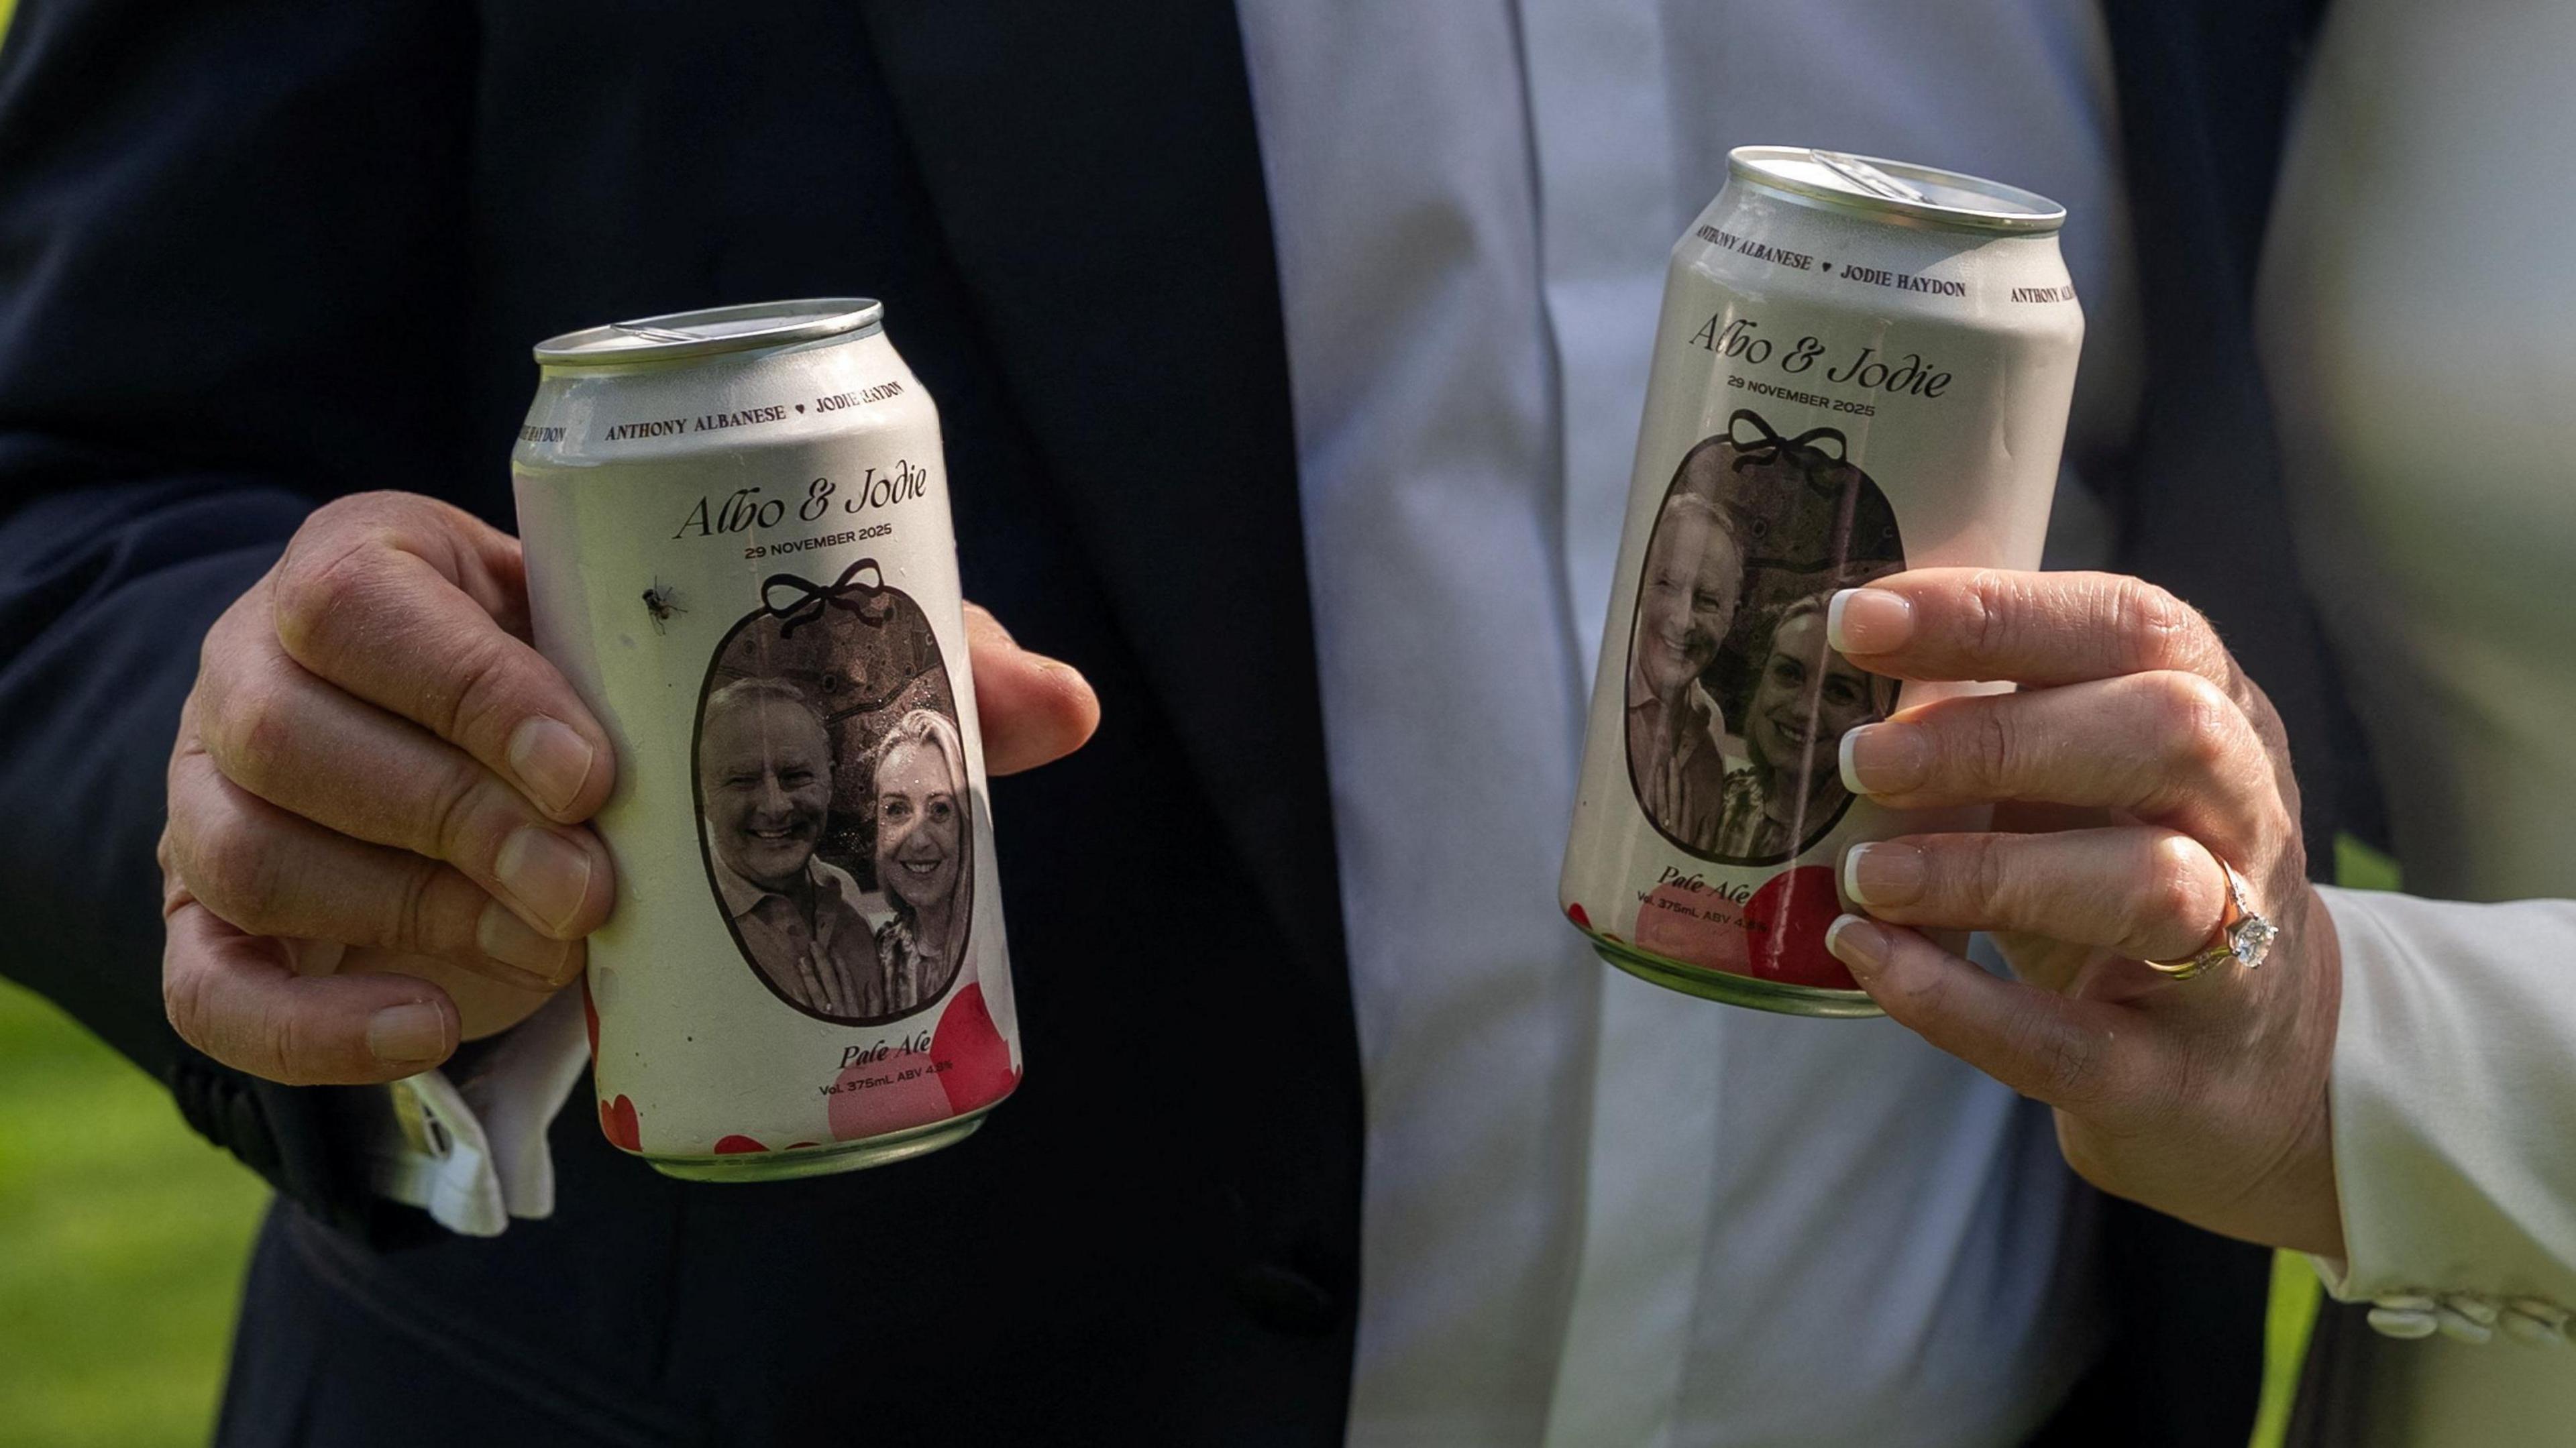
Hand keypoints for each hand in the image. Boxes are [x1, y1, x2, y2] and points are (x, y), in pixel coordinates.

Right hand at [162, 492, 1098, 1086]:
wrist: (446, 748)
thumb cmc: (596, 680)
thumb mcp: (692, 645)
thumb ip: (868, 661)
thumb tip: (1064, 704)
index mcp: (376, 570)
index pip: (367, 602)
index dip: (473, 690)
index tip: (599, 772)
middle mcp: (266, 669)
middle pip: (303, 738)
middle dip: (459, 825)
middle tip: (598, 896)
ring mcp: (218, 795)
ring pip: (252, 854)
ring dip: (407, 918)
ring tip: (554, 957)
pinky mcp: (206, 919)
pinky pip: (212, 981)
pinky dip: (313, 1024)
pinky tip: (430, 1034)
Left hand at [1819, 568, 2344, 1255]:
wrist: (2256, 1069)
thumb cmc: (2128, 874)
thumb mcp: (2088, 777)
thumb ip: (1995, 715)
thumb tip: (1824, 663)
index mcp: (2217, 712)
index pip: (2133, 627)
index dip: (1997, 613)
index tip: (1856, 619)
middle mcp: (2244, 819)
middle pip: (2169, 736)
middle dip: (1998, 737)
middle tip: (1860, 758)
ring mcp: (2233, 953)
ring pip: (2148, 888)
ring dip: (1985, 871)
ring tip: (1863, 874)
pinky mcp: (2175, 1077)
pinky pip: (2070, 1039)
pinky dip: (1956, 1000)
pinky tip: (1863, 956)